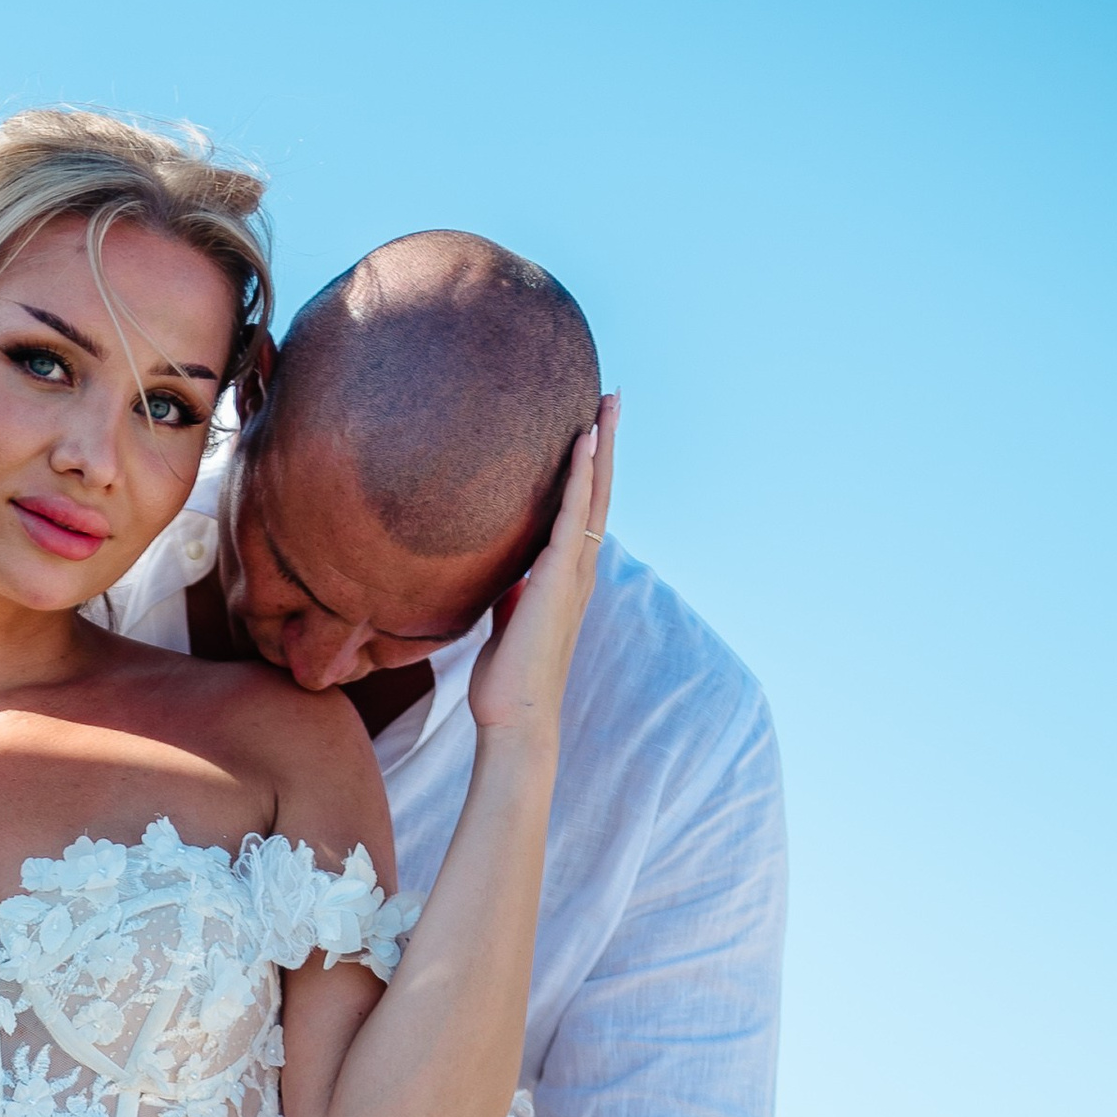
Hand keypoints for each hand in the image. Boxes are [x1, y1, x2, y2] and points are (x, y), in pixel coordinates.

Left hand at [468, 393, 617, 750]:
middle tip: (613, 397)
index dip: (590, 471)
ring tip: (608, 403)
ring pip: (595, 497)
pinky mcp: (558, 579)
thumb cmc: (507, 682)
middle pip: (599, 494)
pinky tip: (583, 442)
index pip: (584, 513)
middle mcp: (580, 571)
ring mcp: (574, 574)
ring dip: (602, 447)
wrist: (515, 719)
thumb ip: (511, 594)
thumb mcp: (507, 623)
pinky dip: (580, 478)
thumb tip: (502, 576)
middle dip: (607, 444)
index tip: (592, 430)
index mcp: (567, 580)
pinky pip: (573, 517)